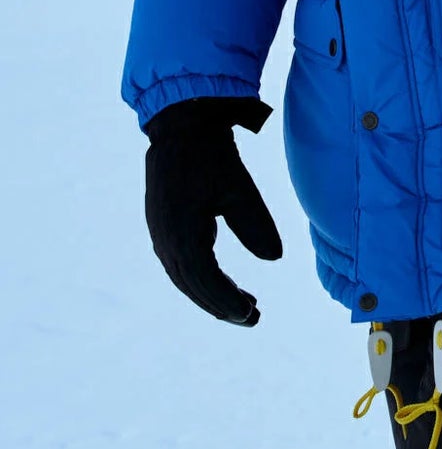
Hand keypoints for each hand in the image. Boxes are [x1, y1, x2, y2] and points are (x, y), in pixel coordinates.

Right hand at [144, 97, 281, 325]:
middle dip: (220, 305)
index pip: (203, 279)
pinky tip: (222, 284)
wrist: (181, 129)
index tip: (250, 312)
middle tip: (252, 318)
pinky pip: (181, 264)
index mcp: (180, 233)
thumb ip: (255, 225)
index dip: (226, 299)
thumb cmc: (212, 157)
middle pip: (192, 285)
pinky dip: (201, 279)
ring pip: (185, 278)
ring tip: (244, 307)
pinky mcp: (163, 228)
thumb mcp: (239, 189)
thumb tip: (275, 258)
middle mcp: (164, 239)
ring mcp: (160, 234)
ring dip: (211, 295)